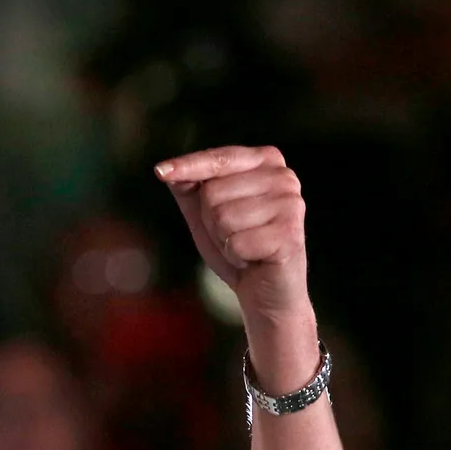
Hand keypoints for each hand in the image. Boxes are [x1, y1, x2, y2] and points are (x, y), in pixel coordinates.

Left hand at [155, 146, 309, 321]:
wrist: (266, 291)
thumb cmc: (235, 245)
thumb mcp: (204, 213)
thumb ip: (188, 188)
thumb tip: (167, 171)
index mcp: (267, 161)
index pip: (219, 158)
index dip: (188, 166)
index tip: (160, 171)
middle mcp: (284, 177)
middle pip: (213, 192)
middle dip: (212, 221)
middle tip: (235, 234)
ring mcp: (291, 204)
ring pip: (223, 217)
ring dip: (224, 240)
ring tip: (244, 246)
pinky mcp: (290, 234)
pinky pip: (236, 242)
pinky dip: (235, 256)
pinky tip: (253, 259)